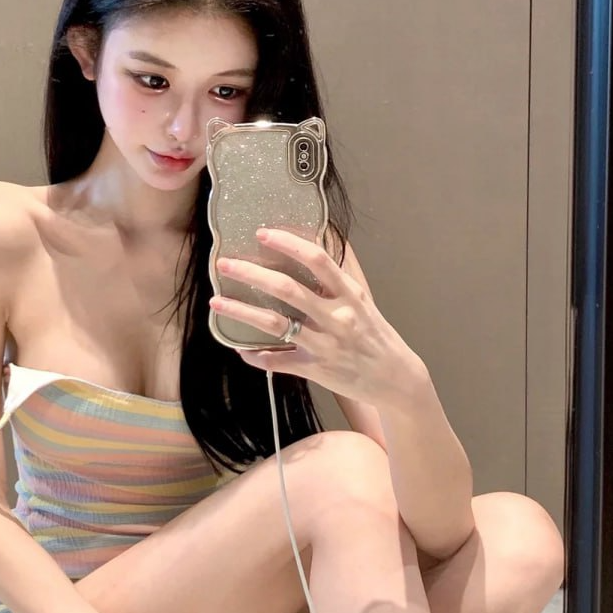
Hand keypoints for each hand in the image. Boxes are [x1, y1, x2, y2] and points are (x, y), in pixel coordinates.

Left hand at [211, 227, 421, 406]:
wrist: (395, 378)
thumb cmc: (375, 334)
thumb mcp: (363, 298)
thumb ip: (339, 275)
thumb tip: (321, 241)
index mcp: (349, 294)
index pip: (317, 260)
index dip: (288, 244)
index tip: (262, 234)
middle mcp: (337, 317)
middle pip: (288, 289)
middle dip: (252, 274)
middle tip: (224, 264)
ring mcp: (325, 345)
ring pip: (276, 325)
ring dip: (242, 312)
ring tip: (217, 302)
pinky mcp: (317, 370)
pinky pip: (278, 362)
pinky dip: (256, 356)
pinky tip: (240, 349)